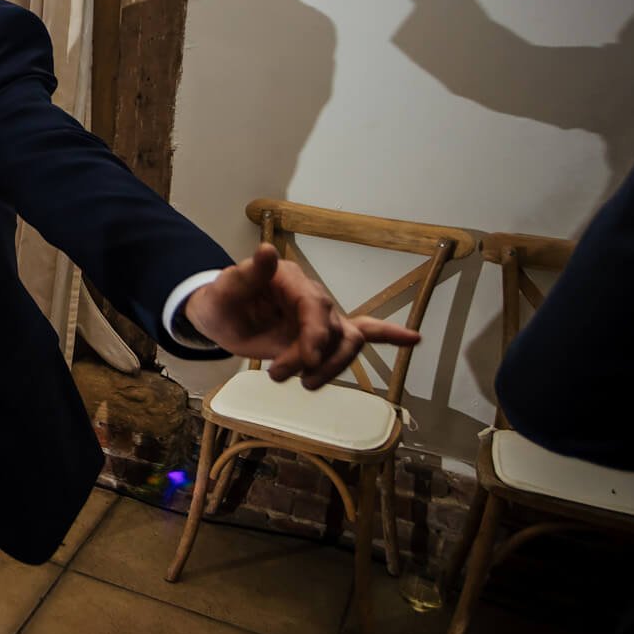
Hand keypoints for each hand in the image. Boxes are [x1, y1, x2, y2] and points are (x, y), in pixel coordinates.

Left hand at [184, 244, 422, 388]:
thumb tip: (267, 250)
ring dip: (329, 368)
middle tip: (285, 376)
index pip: (316, 309)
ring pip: (347, 343)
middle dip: (319, 358)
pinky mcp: (322, 336)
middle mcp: (313, 298)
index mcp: (292, 282)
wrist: (220, 314)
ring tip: (300, 382)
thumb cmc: (221, 300)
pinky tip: (413, 340)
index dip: (315, 337)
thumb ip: (247, 274)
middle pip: (338, 331)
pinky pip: (363, 331)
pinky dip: (388, 335)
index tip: (304, 362)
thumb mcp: (224, 289)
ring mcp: (321, 318)